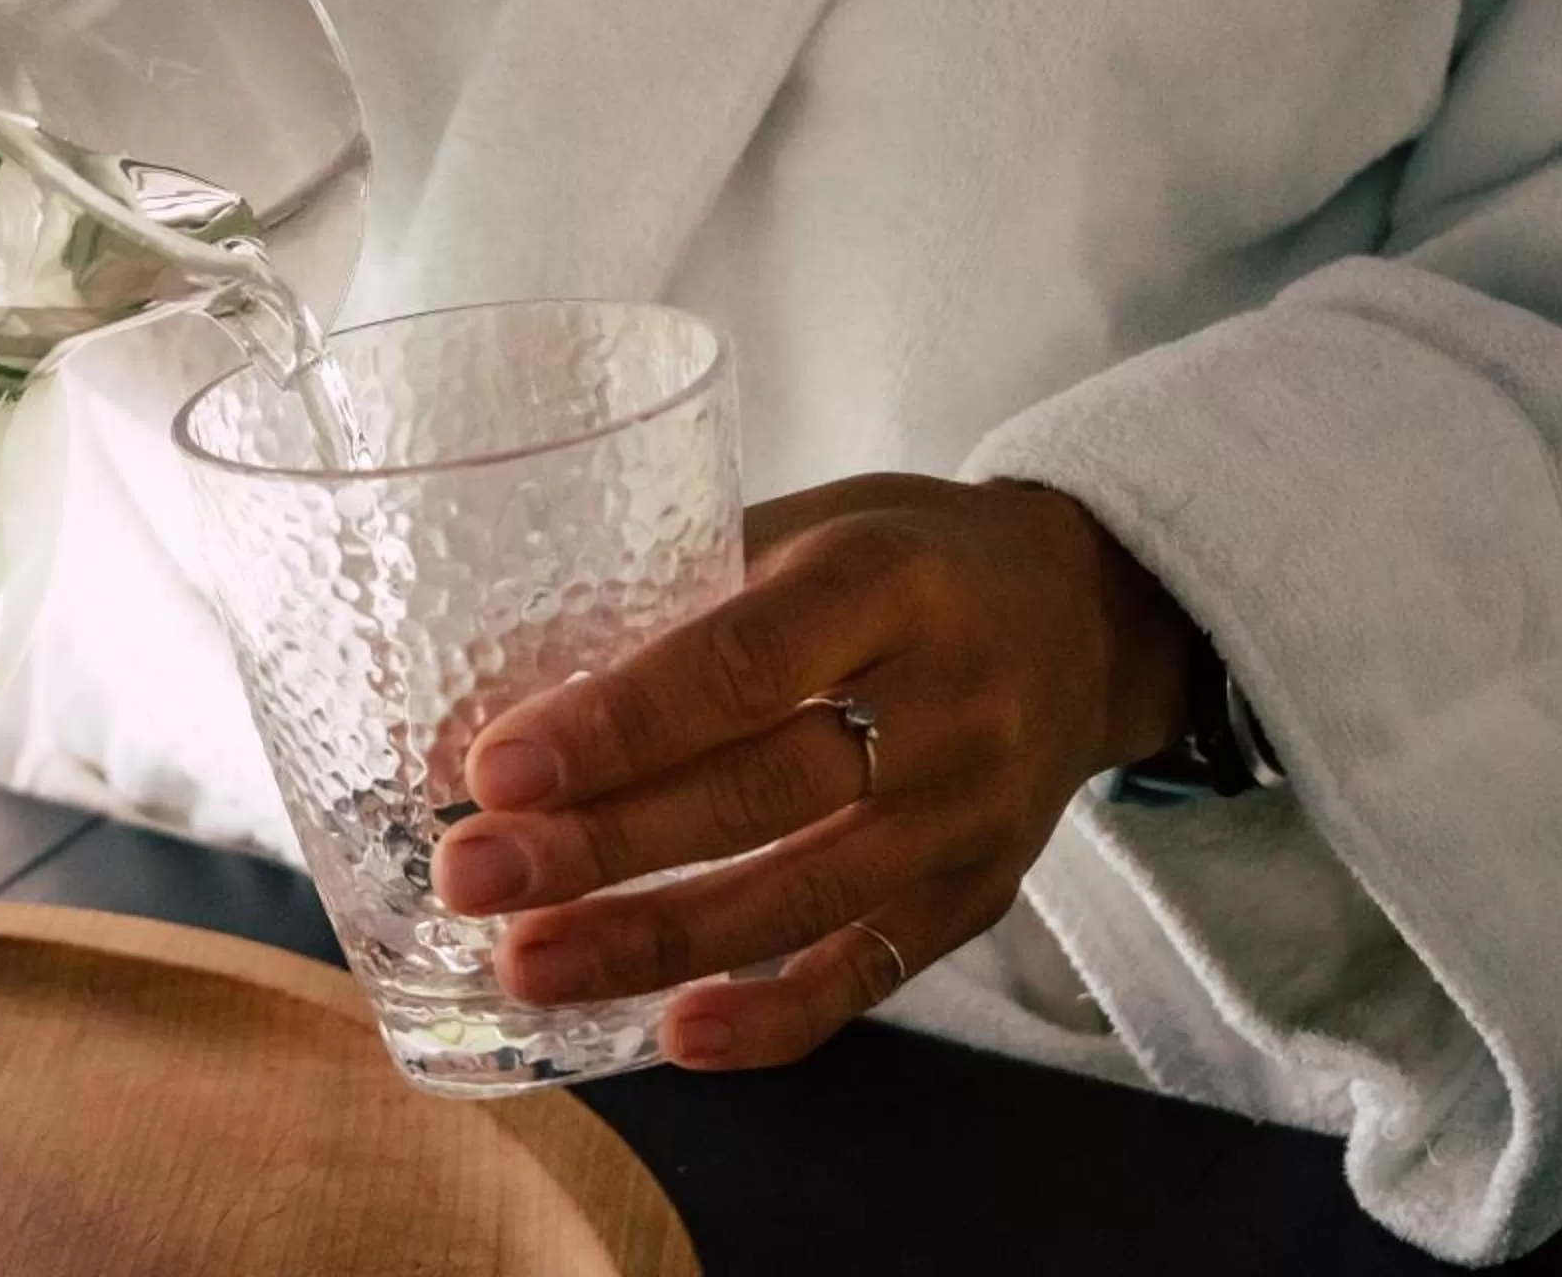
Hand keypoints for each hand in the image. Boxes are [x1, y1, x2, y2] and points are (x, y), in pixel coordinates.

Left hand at [432, 474, 1204, 1068]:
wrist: (1088, 616)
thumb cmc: (902, 559)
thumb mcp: (804, 524)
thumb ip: (667, 594)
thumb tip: (475, 694)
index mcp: (884, 581)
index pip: (738, 665)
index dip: (617, 725)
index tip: (495, 768)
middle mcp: (943, 701)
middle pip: (759, 791)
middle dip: (602, 844)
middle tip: (472, 875)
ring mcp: (969, 812)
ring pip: (800, 895)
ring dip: (652, 941)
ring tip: (526, 966)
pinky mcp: (978, 894)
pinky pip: (869, 971)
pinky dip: (772, 1014)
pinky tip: (674, 1036)